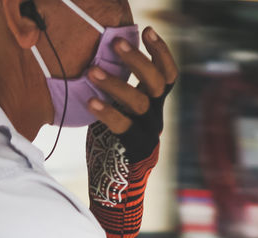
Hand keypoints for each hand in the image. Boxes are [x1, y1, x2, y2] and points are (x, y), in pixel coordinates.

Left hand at [86, 27, 177, 237]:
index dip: (161, 51)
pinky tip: (90, 100)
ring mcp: (147, 132)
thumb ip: (120, 90)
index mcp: (154, 104)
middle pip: (155, 82)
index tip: (147, 29)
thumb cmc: (113, 143)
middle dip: (137, 59)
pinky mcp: (133, 148)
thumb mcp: (121, 111)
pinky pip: (123, 126)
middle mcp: (155, 116)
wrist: (117, 187)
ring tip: (92, 69)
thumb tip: (101, 56)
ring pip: (138, 101)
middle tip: (116, 42)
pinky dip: (107, 111)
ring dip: (115, 82)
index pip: (167, 74)